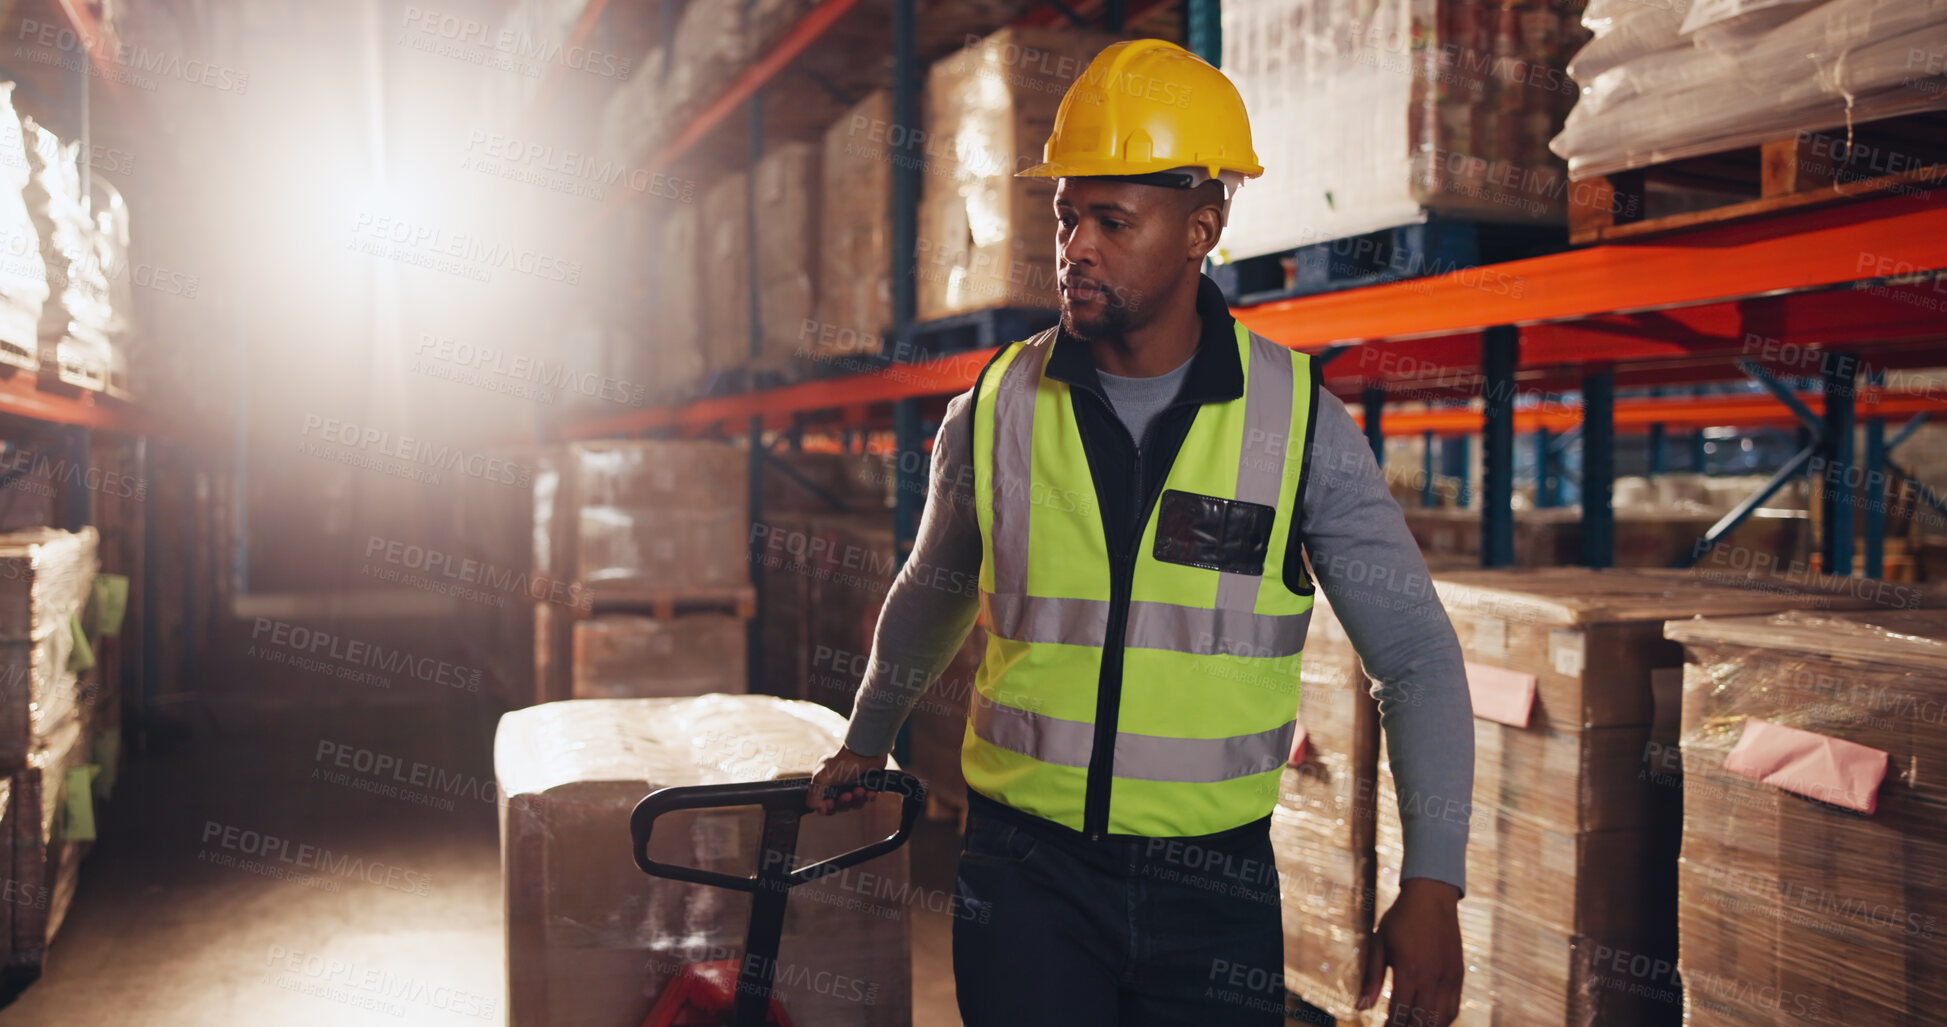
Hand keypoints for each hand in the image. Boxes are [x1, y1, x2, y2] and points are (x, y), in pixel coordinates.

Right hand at [806, 745, 888, 814]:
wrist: (865, 750)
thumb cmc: (843, 762)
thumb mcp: (822, 778)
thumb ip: (814, 796)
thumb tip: (818, 810)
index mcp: (825, 783)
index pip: (824, 804)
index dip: (828, 807)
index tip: (831, 802)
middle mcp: (838, 785)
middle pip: (840, 806)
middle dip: (844, 802)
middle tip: (848, 794)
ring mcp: (853, 785)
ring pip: (854, 804)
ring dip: (857, 799)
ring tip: (860, 790)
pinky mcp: (867, 785)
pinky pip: (868, 799)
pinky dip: (869, 797)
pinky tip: (869, 792)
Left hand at [1357, 878, 1463, 1025]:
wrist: (1431, 897)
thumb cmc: (1400, 920)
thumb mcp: (1379, 945)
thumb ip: (1371, 979)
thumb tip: (1360, 1008)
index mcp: (1409, 970)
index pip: (1400, 1012)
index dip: (1390, 1026)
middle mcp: (1431, 977)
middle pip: (1421, 1021)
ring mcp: (1448, 978)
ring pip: (1441, 1019)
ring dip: (1425, 1026)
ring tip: (1411, 1025)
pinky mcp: (1458, 975)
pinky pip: (1453, 1008)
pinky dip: (1442, 1020)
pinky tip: (1429, 1020)